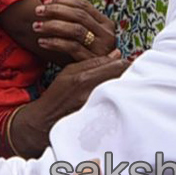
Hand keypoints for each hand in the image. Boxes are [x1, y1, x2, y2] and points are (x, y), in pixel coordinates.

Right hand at [8, 57, 127, 156]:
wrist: (46, 121)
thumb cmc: (57, 94)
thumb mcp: (70, 71)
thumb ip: (94, 62)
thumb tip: (116, 54)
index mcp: (84, 79)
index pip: (117, 66)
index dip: (125, 63)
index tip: (128, 63)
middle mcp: (92, 94)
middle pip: (123, 80)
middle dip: (128, 75)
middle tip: (129, 74)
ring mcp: (97, 108)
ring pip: (122, 92)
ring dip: (124, 88)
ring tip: (120, 87)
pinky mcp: (101, 119)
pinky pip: (118, 105)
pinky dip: (120, 100)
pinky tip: (116, 100)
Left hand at [33, 0, 117, 60]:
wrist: (92, 83)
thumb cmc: (86, 53)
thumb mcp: (85, 33)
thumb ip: (79, 14)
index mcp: (106, 24)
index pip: (84, 5)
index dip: (64, 1)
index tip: (47, 2)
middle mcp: (107, 34)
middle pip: (79, 15)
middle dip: (56, 11)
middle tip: (38, 11)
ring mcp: (102, 48)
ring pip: (75, 30)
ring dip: (53, 25)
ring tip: (37, 26)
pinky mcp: (92, 61)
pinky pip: (71, 47)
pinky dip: (54, 42)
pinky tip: (42, 42)